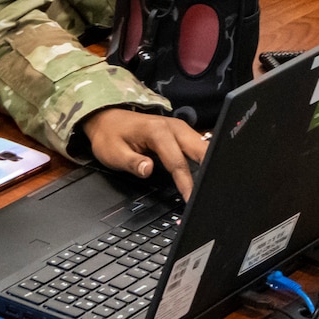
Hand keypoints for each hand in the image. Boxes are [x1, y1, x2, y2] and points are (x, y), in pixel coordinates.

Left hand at [82, 108, 206, 198]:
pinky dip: (204, 160)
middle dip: (210, 170)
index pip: (178, 162)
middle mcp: (173, 127)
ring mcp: (180, 128)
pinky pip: (198, 147)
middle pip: (201, 150)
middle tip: (211, 193)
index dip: (187, 183)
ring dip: (209, 165)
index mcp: (157, 131)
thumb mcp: (114, 153)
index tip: (191, 199)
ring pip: (204, 147)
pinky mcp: (182, 133)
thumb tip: (148, 170)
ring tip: (211, 187)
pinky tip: (206, 175)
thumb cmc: (110, 136)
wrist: (107, 118)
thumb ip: (132, 162)